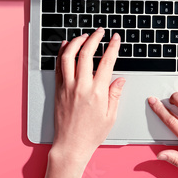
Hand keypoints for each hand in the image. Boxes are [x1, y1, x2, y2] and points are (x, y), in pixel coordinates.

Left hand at [41, 27, 123, 177]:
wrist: (71, 146)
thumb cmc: (91, 134)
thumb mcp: (111, 116)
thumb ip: (115, 94)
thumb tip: (119, 79)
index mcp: (97, 92)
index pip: (106, 62)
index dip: (112, 47)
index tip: (115, 38)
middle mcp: (81, 86)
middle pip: (86, 53)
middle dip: (94, 38)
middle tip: (100, 31)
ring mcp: (67, 87)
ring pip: (68, 56)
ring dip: (76, 42)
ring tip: (84, 36)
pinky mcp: (58, 90)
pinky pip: (58, 67)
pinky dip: (61, 53)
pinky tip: (66, 46)